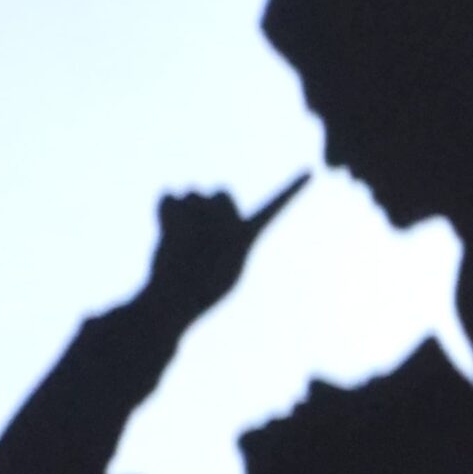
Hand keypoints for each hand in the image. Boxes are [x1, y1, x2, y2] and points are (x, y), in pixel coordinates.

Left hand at [146, 175, 306, 323]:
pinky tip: (163, 234)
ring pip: (189, 194)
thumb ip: (232, 242)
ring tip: (180, 240)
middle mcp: (227, 223)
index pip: (274, 208)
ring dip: (182, 211)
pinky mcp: (175, 219)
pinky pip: (167, 196)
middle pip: (220, 191)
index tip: (309, 172)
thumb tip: (231, 224)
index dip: (292, 189)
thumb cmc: (203, 291)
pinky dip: (162, 212)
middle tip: (199, 231)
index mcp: (245, 237)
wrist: (174, 301)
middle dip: (209, 204)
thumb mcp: (229, 269)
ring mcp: (201, 219)